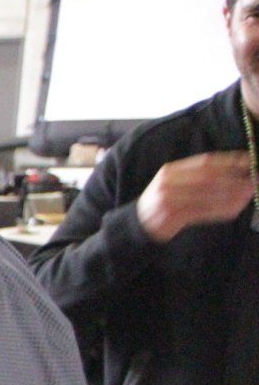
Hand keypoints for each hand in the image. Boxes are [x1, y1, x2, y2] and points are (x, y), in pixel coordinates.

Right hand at [135, 152, 252, 243]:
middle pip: (208, 177)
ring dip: (232, 196)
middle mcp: (168, 183)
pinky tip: (235, 209)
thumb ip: (197, 177)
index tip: (249, 161)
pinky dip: (220, 211)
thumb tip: (234, 173)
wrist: (138, 223)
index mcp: (171, 170)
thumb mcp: (174, 183)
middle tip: (253, 180)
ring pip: (207, 195)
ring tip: (249, 194)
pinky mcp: (172, 217)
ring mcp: (168, 200)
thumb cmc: (162, 202)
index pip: (205, 162)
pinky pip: (202, 212)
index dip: (229, 160)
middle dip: (234, 179)